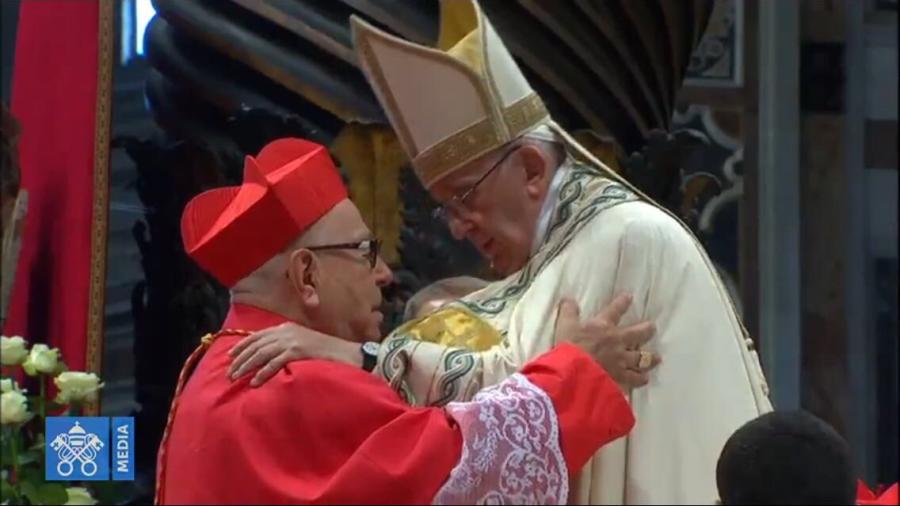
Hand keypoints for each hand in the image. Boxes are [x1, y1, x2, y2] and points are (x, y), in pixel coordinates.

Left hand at [227, 322, 359, 386]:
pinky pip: (275, 363)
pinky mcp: (298, 351)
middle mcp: (286, 332)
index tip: (230, 356)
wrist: (346, 353)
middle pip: (257, 345)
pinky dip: (263, 373)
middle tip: (229, 373)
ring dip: (247, 366)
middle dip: (241, 359)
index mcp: (286, 328)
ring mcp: (292, 341)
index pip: (258, 335)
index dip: (242, 345)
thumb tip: (266, 357)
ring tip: (237, 378)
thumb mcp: (302, 343)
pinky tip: (255, 382)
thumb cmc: (325, 352)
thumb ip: (285, 346)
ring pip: (262, 353)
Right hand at [553, 293, 659, 387]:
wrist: (575, 371)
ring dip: (650, 358)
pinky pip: (634, 378)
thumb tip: (568, 298)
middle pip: (637, 334)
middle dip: (646, 330)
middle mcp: (617, 341)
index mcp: (604, 326)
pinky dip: (640, 379)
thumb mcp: (565, 325)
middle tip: (652, 328)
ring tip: (657, 358)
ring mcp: (621, 360)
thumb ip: (568, 311)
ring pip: (641, 358)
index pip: (615, 311)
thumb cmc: (570, 346)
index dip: (622, 303)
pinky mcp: (621, 377)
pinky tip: (644, 380)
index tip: (629, 296)